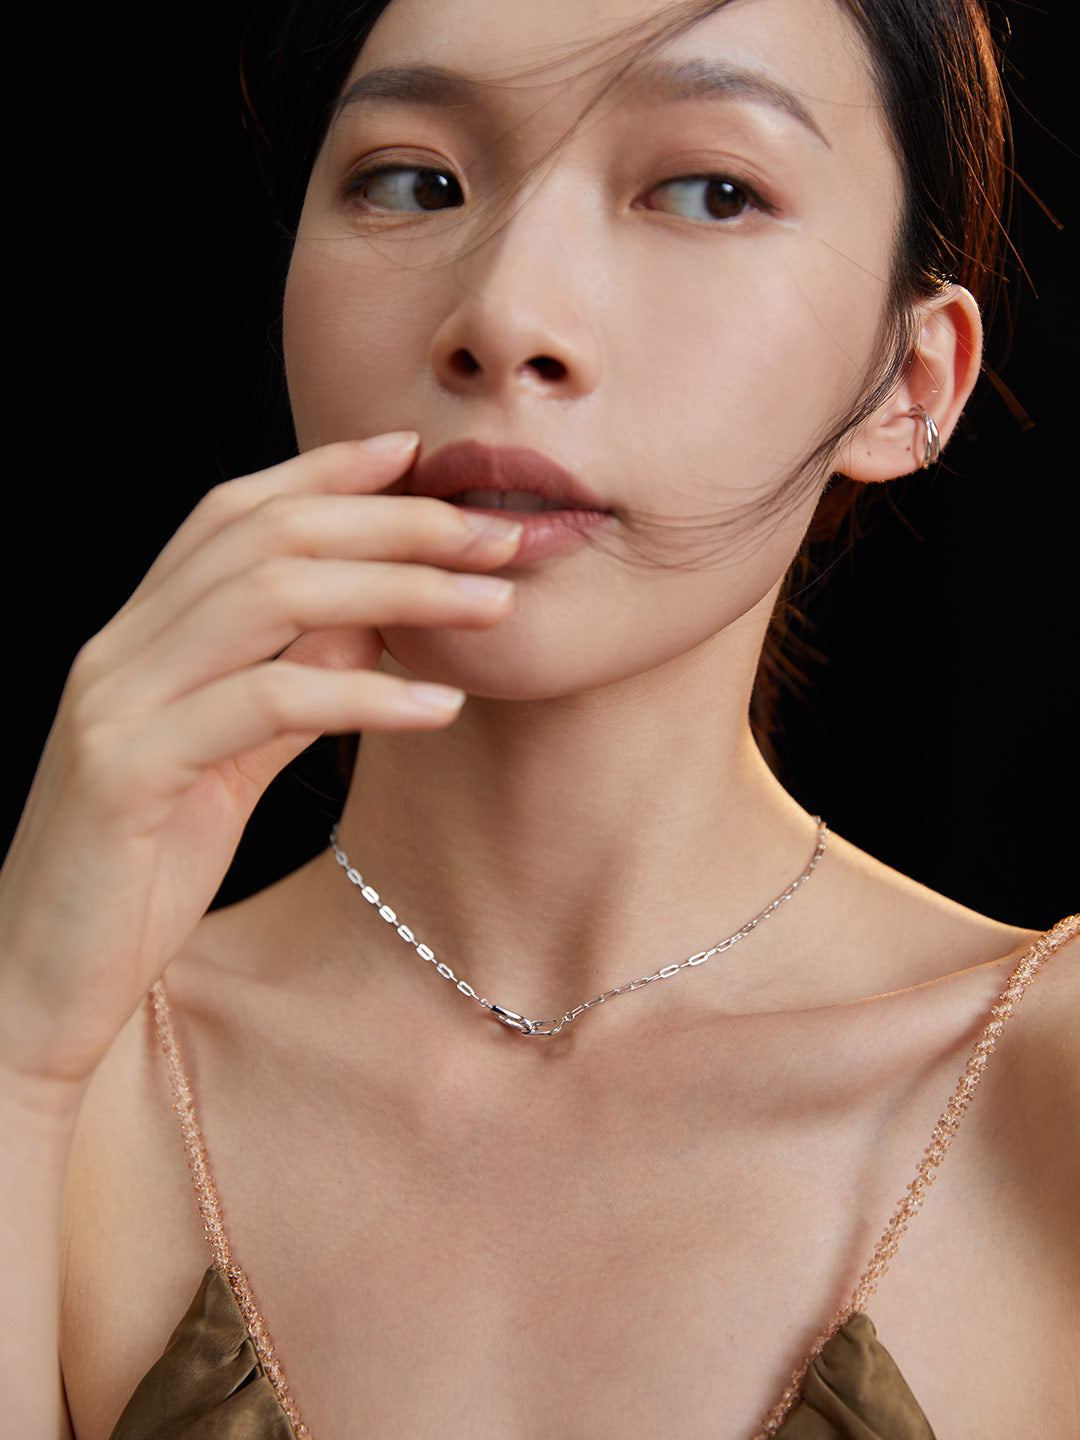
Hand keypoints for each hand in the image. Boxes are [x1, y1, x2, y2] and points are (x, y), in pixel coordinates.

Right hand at [0, 434, 521, 1089]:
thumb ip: (286, 682)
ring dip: (397, 589)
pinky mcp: (128, 774)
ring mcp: (118, 704)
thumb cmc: (142, 868)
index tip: (416, 452)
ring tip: (493, 602)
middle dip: (393, 523)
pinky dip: (364, 693)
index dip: (325, 471)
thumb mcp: (228, 761)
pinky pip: (265, 705)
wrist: (37, 979)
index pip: (233, 514)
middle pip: (267, 538)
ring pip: (269, 599)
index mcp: (140, 637)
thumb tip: (373, 615)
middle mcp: (121, 650)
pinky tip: (441, 705)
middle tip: (496, 532)